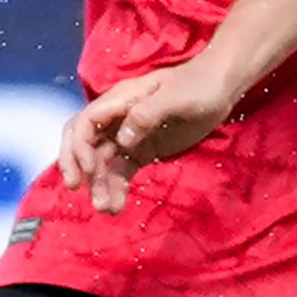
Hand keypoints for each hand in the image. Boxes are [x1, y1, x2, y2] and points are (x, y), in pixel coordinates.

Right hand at [60, 58, 238, 213]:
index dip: (79, 146)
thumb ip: (146, 114)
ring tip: (106, 209)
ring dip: (98, 184)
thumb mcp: (174, 97)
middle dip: (77, 166)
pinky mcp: (141, 151)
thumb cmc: (197, 86)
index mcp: (120, 101)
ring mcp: (128, 136)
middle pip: (84, 143)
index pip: (85, 123)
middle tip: (78, 190)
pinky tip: (117, 206)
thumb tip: (123, 140)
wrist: (220, 89)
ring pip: (101, 162)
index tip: (88, 169)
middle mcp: (117, 119)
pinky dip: (115, 188)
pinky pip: (120, 171)